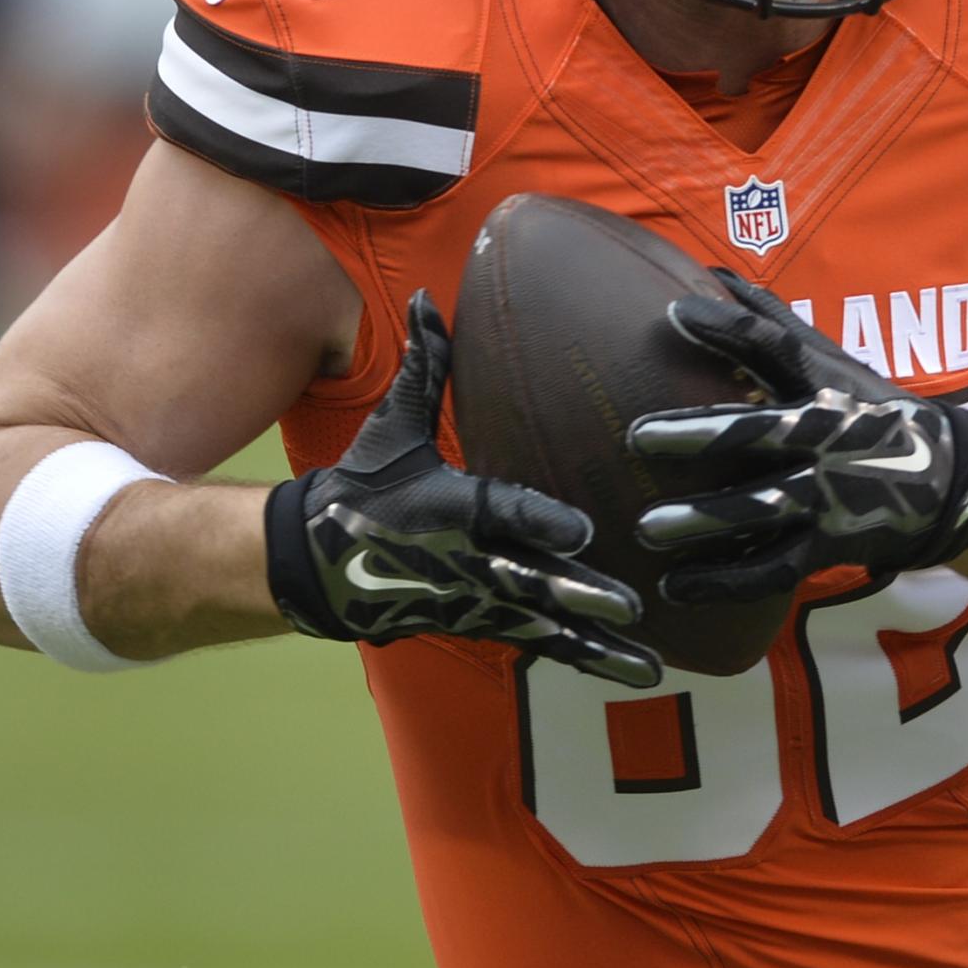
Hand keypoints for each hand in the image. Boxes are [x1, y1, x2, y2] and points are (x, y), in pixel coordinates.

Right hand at [268, 293, 661, 685]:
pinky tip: (632, 671)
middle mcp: (464, 561)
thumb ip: (423, 367)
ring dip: (596, 646)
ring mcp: (476, 602)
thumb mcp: (390, 428)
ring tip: (649, 665)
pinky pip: (540, 645)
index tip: (579, 529)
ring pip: (544, 626)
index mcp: (445, 508)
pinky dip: (584, 658)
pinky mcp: (484, 625)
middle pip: (528, 581)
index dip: (537, 520)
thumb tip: (426, 296)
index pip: (498, 513)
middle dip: (577, 594)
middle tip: (627, 604)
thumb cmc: (366, 487)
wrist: (318, 565)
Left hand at [626, 270, 967, 603]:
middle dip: (698, 435)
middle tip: (637, 436)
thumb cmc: (873, 414)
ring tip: (647, 529)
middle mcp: (826, 438)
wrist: (951, 484)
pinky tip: (673, 587)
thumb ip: (772, 325)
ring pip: (761, 508)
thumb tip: (712, 276)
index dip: (728, 327)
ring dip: (703, 519)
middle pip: (759, 432)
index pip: (774, 346)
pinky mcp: (828, 547)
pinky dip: (723, 580)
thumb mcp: (833, 365)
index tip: (676, 311)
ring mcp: (828, 496)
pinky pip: (771, 569)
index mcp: (824, 386)